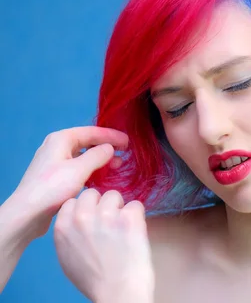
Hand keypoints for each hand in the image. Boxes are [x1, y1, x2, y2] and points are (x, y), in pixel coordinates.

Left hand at [12, 126, 127, 239]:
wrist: (27, 213)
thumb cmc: (53, 188)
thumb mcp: (80, 169)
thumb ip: (98, 155)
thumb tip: (111, 148)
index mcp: (61, 139)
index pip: (92, 131)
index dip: (112, 136)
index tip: (128, 142)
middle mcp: (57, 146)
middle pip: (87, 142)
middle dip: (107, 147)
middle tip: (125, 154)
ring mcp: (55, 161)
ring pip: (83, 155)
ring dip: (100, 160)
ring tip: (116, 166)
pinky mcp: (55, 175)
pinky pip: (78, 166)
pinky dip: (91, 169)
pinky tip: (101, 177)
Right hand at [54, 189, 154, 301]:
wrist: (117, 292)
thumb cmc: (95, 280)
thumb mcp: (67, 256)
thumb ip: (70, 233)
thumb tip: (77, 218)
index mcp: (63, 227)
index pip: (73, 201)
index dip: (86, 209)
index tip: (94, 220)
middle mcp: (82, 217)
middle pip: (93, 193)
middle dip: (102, 205)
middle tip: (110, 223)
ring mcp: (106, 215)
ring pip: (115, 195)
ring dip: (121, 209)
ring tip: (123, 229)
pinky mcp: (129, 218)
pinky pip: (136, 205)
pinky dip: (138, 217)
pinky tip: (135, 232)